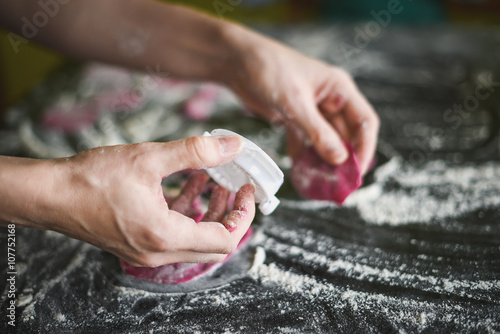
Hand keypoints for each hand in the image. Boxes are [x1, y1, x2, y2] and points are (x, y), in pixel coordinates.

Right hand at [46, 135, 254, 266]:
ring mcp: (147, 252)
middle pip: (213, 244)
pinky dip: (186, 213)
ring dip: (208, 212)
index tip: (247, 189)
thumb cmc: (93, 179)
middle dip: (229, 214)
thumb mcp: (149, 158)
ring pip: (194, 240)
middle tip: (234, 186)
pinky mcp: (137, 244)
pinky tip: (188, 185)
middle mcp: (159, 252)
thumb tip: (233, 145)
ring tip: (213, 181)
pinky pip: (174, 236)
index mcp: (166, 236)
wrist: (50, 195)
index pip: (226, 238)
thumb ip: (196, 151)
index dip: (243, 214)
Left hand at [222, 27, 379, 173]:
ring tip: (320, 182)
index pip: (365, 122)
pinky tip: (301, 171)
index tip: (357, 173)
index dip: (365, 148)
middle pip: (346, 135)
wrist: (236, 61)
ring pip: (326, 141)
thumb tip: (340, 159)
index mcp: (339, 89)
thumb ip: (317, 131)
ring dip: (324, 161)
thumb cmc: (269, 70)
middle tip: (337, 185)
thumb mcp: (294, 102)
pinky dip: (304, 155)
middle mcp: (330, 100)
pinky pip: (306, 141)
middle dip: (343, 160)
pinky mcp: (295, 118)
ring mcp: (312, 110)